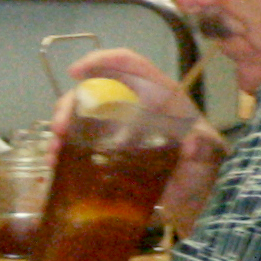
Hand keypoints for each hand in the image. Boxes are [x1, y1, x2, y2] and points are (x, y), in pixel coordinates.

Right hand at [55, 46, 228, 232]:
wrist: (193, 200)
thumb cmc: (202, 169)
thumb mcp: (208, 155)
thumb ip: (204, 148)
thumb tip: (193, 144)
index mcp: (159, 95)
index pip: (130, 64)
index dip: (103, 60)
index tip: (76, 71)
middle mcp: (135, 105)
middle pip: (97, 89)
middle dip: (72, 103)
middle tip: (60, 128)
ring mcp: (119, 127)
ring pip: (83, 115)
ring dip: (63, 127)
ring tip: (53, 149)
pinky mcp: (108, 151)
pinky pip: (81, 142)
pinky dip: (65, 149)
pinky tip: (55, 163)